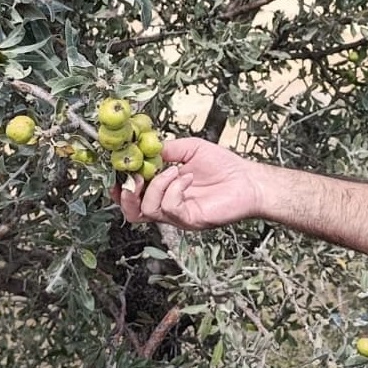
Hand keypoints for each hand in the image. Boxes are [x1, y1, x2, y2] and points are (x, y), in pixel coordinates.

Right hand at [112, 137, 267, 230]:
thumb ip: (167, 149)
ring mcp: (178, 215)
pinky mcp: (190, 219)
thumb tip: (144, 147)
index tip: (119, 169)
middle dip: (127, 194)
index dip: (120, 186)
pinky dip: (174, 190)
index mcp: (164, 190)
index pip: (132, 196)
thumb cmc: (224, 166)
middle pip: (132, 212)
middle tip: (135, 176)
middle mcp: (168, 205)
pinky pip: (169, 208)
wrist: (248, 180)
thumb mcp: (190, 149)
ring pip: (148, 209)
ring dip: (156, 186)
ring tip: (174, 171)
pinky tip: (186, 177)